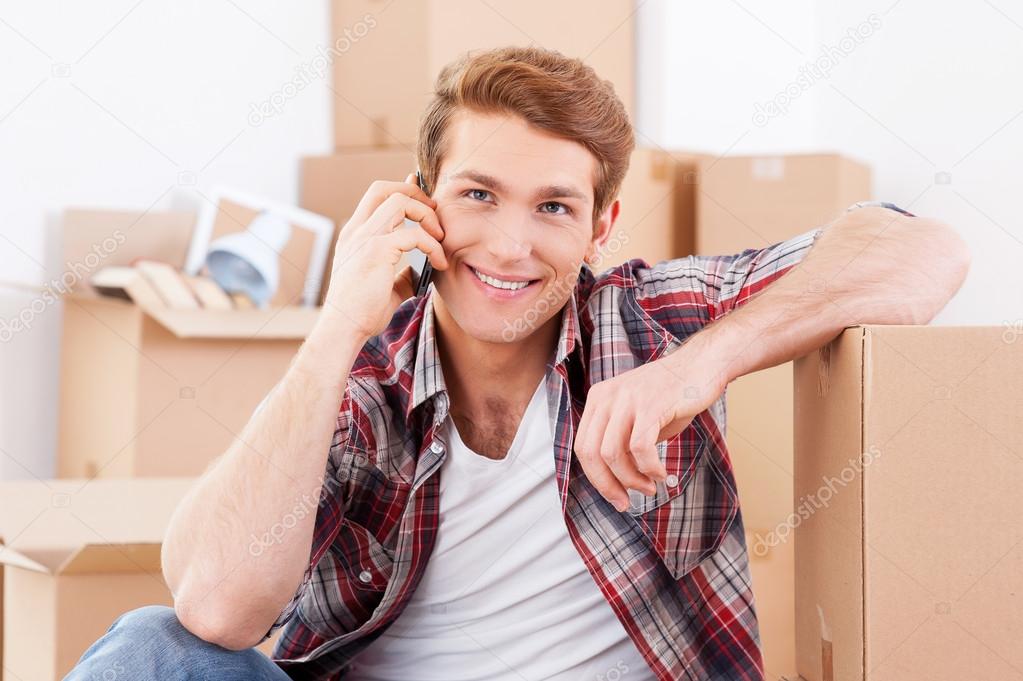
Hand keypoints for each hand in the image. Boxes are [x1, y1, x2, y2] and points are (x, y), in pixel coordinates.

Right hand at [320, 173, 447, 339]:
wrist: (344, 329)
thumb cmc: (361, 312)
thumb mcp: (384, 287)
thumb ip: (399, 273)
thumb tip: (418, 270)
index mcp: (354, 236)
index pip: (376, 196)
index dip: (402, 188)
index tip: (425, 198)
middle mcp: (356, 231)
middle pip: (386, 189)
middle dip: (417, 194)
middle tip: (435, 216)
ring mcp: (364, 238)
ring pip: (400, 201)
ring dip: (427, 215)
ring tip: (440, 238)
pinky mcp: (376, 251)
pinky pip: (414, 235)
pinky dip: (432, 246)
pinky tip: (439, 263)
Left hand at [572, 342, 728, 510]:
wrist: (701, 365)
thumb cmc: (672, 394)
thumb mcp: (637, 417)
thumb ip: (622, 442)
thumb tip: (616, 480)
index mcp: (598, 399)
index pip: (583, 447)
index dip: (595, 478)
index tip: (614, 496)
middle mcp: (606, 397)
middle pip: (591, 453)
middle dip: (607, 485)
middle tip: (626, 502)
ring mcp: (627, 400)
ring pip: (612, 454)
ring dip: (631, 480)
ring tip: (649, 487)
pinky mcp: (650, 405)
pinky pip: (640, 448)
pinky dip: (650, 468)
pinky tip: (661, 474)